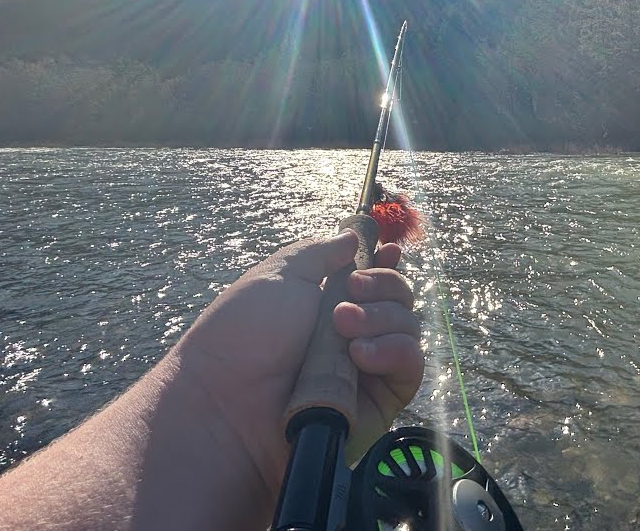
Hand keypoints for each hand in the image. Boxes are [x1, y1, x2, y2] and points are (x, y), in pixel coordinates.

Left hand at [170, 231, 423, 512]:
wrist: (229, 402)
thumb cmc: (244, 334)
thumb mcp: (279, 275)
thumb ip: (320, 252)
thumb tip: (353, 236)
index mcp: (329, 303)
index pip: (376, 281)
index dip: (387, 264)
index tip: (391, 250)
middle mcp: (354, 334)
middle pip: (400, 298)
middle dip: (383, 285)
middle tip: (350, 292)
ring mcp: (369, 368)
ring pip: (409, 328)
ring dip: (382, 317)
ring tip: (342, 326)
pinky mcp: (381, 400)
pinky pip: (410, 366)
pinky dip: (393, 350)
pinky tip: (360, 354)